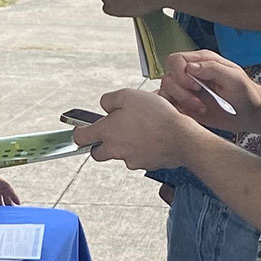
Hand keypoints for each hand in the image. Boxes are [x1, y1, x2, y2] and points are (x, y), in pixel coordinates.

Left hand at [71, 89, 196, 173]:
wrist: (181, 137)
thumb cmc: (156, 116)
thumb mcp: (128, 95)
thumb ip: (110, 100)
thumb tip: (105, 105)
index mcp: (106, 132)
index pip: (80, 137)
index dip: (79, 132)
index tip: (81, 128)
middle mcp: (115, 149)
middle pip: (97, 152)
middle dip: (101, 143)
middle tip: (114, 130)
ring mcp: (130, 159)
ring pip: (120, 154)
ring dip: (125, 143)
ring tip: (142, 127)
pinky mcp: (146, 165)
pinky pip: (138, 157)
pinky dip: (142, 148)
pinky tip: (153, 136)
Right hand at [159, 48, 260, 136]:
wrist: (250, 113)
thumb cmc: (246, 93)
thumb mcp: (234, 77)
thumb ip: (212, 68)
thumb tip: (190, 67)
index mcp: (202, 62)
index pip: (176, 60)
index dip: (180, 73)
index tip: (195, 86)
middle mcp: (190, 75)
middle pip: (168, 75)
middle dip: (180, 89)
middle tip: (198, 97)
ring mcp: (186, 91)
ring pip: (166, 90)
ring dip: (181, 101)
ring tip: (201, 108)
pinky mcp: (185, 106)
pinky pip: (168, 105)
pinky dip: (176, 109)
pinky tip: (193, 113)